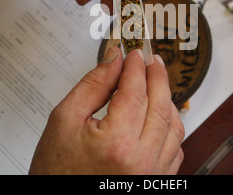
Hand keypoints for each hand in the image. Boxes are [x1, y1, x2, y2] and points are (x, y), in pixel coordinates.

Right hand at [29, 47, 184, 174]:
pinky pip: (175, 148)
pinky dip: (170, 126)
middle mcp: (141, 161)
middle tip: (151, 60)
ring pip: (174, 125)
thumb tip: (114, 60)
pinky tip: (159, 115)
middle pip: (161, 105)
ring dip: (166, 99)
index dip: (136, 67)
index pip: (135, 91)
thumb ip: (93, 85)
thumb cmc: (56, 171)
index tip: (134, 53)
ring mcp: (153, 173)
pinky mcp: (157, 180)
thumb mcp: (64, 120)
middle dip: (157, 76)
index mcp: (117, 144)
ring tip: (155, 83)